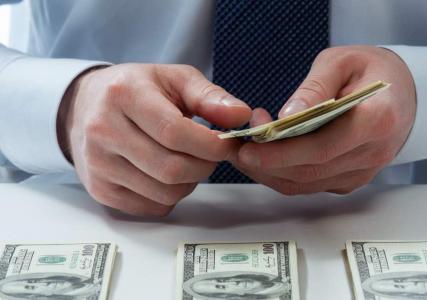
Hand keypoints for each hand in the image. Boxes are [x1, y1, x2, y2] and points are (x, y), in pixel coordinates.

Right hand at [58, 64, 250, 215]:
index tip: (229, 143)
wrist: (85, 107)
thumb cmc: (138, 90)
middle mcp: (103, 131)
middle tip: (212, 154)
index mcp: (124, 95)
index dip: (211, 145)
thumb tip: (240, 116)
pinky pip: (151, 207)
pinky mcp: (100, 190)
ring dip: (190, 182)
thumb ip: (210, 97)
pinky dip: (170, 196)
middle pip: (171, 168)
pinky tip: (166, 174)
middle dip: (205, 166)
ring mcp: (98, 164)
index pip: (174, 132)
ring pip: (164, 193)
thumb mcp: (175, 79)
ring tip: (188, 160)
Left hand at [233, 46, 415, 194]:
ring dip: (270, 171)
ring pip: (307, 184)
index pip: (323, 147)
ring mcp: (363, 172)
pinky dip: (284, 174)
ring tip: (246, 149)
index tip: (249, 148)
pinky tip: (268, 157)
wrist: (402, 94)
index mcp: (377, 119)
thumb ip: (314, 88)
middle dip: (267, 163)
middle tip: (237, 147)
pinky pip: (311, 185)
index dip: (282, 153)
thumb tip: (286, 115)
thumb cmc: (372, 72)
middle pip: (310, 170)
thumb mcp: (342, 62)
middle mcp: (372, 153)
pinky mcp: (351, 180)